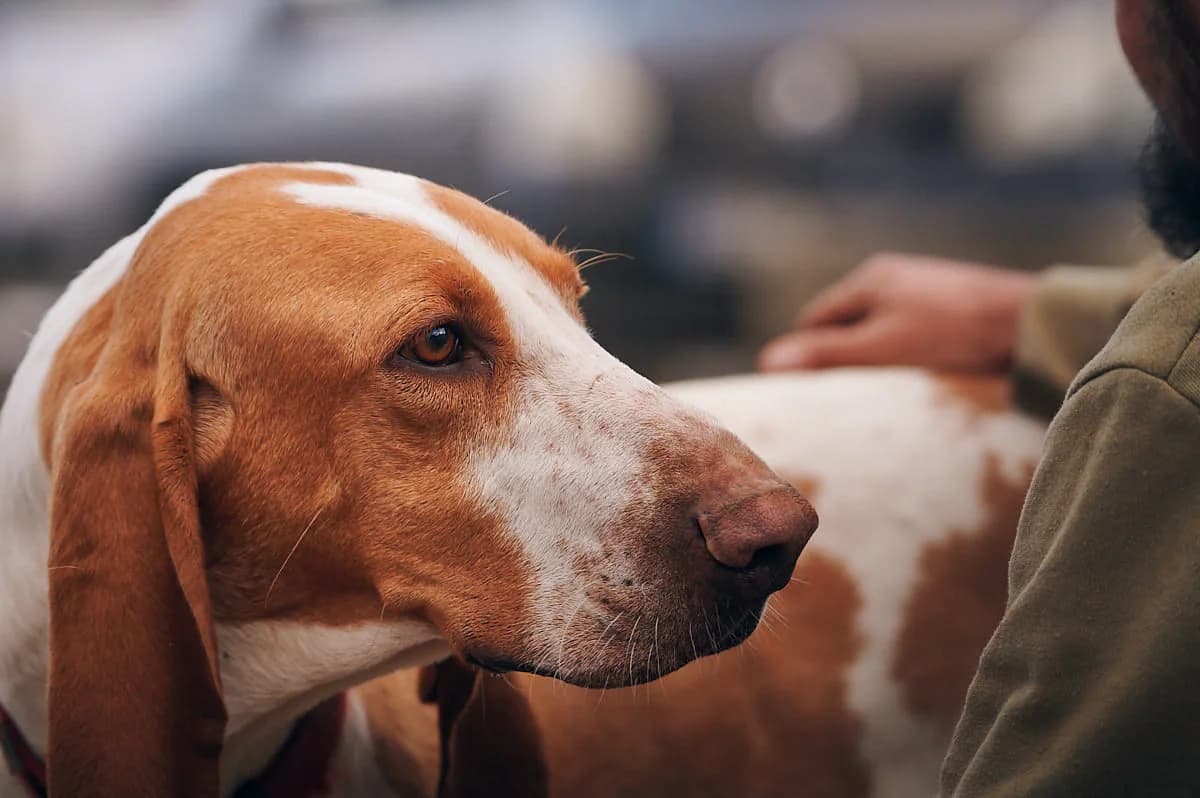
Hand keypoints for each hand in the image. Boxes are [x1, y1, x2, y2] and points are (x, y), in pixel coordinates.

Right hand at [757, 253, 1036, 372]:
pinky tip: (921, 382)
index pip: (816, 322)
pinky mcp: (956, 308)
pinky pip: (914, 336)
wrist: (1031, 324)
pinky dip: (908, 358)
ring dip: (878, 361)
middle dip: (842, 358)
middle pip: (849, 325)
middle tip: (844, 400)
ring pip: (883, 332)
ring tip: (884, 396)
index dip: (808, 356)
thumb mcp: (880, 349)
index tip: (808, 393)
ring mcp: (928, 290)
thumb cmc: (953, 334)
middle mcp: (896, 277)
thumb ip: (825, 355)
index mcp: (869, 279)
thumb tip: (767, 364)